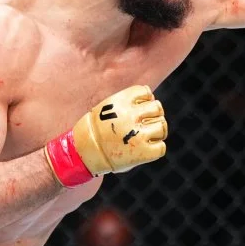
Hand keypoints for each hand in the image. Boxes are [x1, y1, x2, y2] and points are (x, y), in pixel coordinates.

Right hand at [45, 85, 167, 187]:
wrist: (82, 153)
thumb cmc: (96, 132)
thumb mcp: (107, 108)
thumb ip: (128, 104)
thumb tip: (151, 99)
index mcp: (121, 101)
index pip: (146, 92)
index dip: (146, 100)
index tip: (139, 109)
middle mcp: (131, 115)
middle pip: (157, 108)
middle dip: (153, 116)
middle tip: (144, 125)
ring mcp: (138, 134)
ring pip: (162, 126)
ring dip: (157, 131)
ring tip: (145, 137)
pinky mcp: (143, 152)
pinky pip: (161, 147)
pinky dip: (157, 148)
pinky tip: (146, 149)